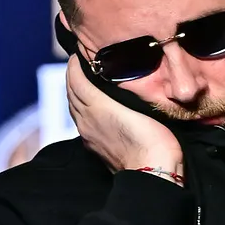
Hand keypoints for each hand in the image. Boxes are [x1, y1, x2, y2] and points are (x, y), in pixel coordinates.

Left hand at [65, 56, 181, 174]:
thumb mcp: (134, 107)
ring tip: (85, 80)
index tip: (79, 51)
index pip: (75, 79)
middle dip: (73, 75)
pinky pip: (81, 120)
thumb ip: (116, 90)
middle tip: (81, 62)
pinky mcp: (95, 146)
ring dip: (75, 92)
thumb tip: (105, 75)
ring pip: (74, 107)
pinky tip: (93, 106)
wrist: (152, 173)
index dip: (75, 64)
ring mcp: (88, 134)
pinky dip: (81, 107)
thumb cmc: (150, 139)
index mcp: (94, 107)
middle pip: (71, 92)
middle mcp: (85, 120)